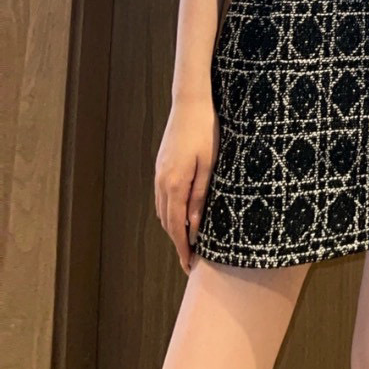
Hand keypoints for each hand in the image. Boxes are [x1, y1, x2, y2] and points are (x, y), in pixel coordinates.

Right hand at [154, 96, 217, 274]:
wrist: (190, 101)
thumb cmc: (205, 130)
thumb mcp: (209, 164)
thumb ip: (200, 196)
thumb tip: (194, 227)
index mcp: (174, 184)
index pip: (176, 227)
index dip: (182, 248)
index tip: (188, 266)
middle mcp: (161, 182)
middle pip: (167, 222)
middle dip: (178, 242)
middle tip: (190, 259)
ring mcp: (158, 173)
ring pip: (163, 210)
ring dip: (173, 227)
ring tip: (187, 241)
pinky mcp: (161, 165)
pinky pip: (162, 196)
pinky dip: (170, 211)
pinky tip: (181, 213)